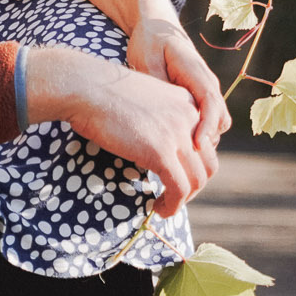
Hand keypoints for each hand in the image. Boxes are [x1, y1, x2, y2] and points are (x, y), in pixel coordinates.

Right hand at [24, 45, 208, 217]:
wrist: (86, 86)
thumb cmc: (102, 92)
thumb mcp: (144, 100)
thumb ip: (158, 118)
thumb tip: (155, 143)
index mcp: (187, 103)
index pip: (206, 144)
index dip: (193, 166)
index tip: (175, 175)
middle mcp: (191, 117)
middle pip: (208, 164)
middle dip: (193, 185)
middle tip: (171, 194)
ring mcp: (177, 134)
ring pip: (197, 180)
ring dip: (183, 199)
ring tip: (164, 205)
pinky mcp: (161, 152)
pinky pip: (179, 189)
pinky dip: (172, 205)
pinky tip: (158, 209)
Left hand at [127, 17, 227, 160]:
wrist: (156, 25)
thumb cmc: (150, 40)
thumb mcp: (147, 59)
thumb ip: (158, 85)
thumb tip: (163, 113)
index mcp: (196, 72)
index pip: (211, 103)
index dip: (206, 127)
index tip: (196, 146)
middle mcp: (207, 83)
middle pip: (220, 120)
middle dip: (207, 141)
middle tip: (184, 159)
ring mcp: (205, 91)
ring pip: (215, 124)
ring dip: (203, 141)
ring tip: (179, 157)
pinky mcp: (197, 98)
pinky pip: (205, 121)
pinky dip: (197, 135)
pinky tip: (176, 146)